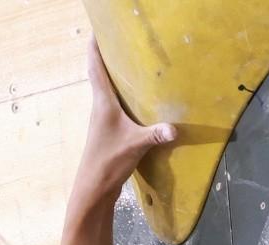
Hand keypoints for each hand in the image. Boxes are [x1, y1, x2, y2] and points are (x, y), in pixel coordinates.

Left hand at [68, 45, 176, 214]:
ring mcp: (102, 120)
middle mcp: (99, 108)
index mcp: (103, 103)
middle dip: (107, 56)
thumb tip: (175, 129)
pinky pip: (113, 105)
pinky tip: (133, 98)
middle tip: (120, 40)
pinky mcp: (107, 132)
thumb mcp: (135, 146)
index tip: (97, 30)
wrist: (93, 190)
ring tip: (128, 63)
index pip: (95, 68)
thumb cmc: (108, 163)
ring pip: (106, 90)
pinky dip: (120, 96)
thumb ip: (155, 134)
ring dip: (113, 76)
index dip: (95, 48)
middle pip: (99, 75)